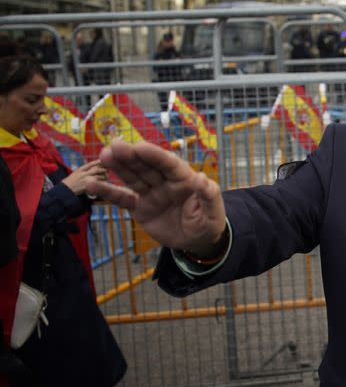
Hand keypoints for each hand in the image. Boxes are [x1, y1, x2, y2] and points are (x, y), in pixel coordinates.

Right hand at [62, 159, 106, 195]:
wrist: (64, 192)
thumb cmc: (69, 184)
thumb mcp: (74, 175)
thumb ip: (82, 172)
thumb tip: (91, 170)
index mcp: (79, 170)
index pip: (89, 164)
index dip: (96, 162)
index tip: (101, 161)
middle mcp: (82, 174)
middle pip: (96, 170)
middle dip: (103, 170)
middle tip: (106, 171)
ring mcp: (85, 180)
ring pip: (99, 177)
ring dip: (104, 178)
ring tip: (105, 178)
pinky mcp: (87, 186)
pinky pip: (97, 184)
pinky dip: (101, 184)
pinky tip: (103, 184)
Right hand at [86, 140, 226, 254]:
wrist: (197, 241)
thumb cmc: (208, 221)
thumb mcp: (213, 211)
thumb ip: (209, 194)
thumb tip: (202, 179)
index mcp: (184, 178)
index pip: (169, 163)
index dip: (155, 155)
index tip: (140, 146)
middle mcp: (165, 182)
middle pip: (147, 166)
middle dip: (132, 156)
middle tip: (115, 145)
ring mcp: (151, 193)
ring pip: (133, 177)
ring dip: (118, 167)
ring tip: (104, 156)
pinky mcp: (140, 207)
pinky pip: (122, 198)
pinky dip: (107, 192)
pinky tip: (91, 184)